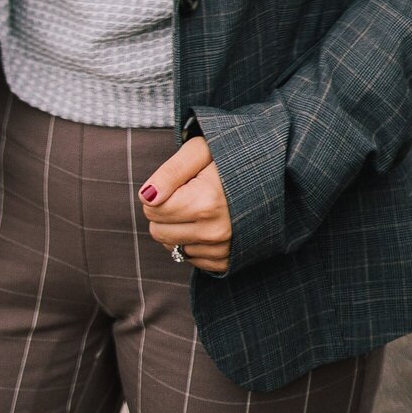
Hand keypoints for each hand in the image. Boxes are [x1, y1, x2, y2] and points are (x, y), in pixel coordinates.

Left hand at [139, 136, 231, 273]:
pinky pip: (190, 258)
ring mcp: (223, 249)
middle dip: (164, 212)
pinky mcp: (226, 261)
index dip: (157, 193)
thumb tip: (146, 197)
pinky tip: (207, 223)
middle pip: (158, 232)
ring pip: (172, 247)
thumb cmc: (228, 158)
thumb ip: (170, 173)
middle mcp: (215, 231)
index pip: (152, 209)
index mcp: (206, 202)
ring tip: (200, 206)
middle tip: (185, 194)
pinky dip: (192, 241)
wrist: (265, 175)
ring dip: (178, 228)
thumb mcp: (198, 151)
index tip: (176, 182)